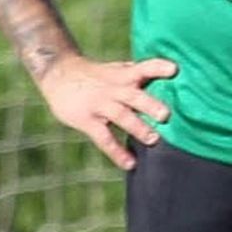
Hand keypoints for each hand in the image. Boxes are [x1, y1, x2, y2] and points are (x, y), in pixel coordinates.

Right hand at [35, 54, 177, 170]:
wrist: (57, 74)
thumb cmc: (94, 75)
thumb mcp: (113, 70)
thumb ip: (136, 75)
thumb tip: (167, 76)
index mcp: (121, 75)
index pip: (141, 68)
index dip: (157, 68)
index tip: (174, 69)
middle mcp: (112, 88)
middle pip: (132, 94)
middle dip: (149, 103)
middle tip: (166, 114)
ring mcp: (98, 104)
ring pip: (120, 115)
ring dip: (137, 127)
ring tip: (154, 139)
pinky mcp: (86, 120)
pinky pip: (103, 138)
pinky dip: (116, 152)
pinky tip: (130, 163)